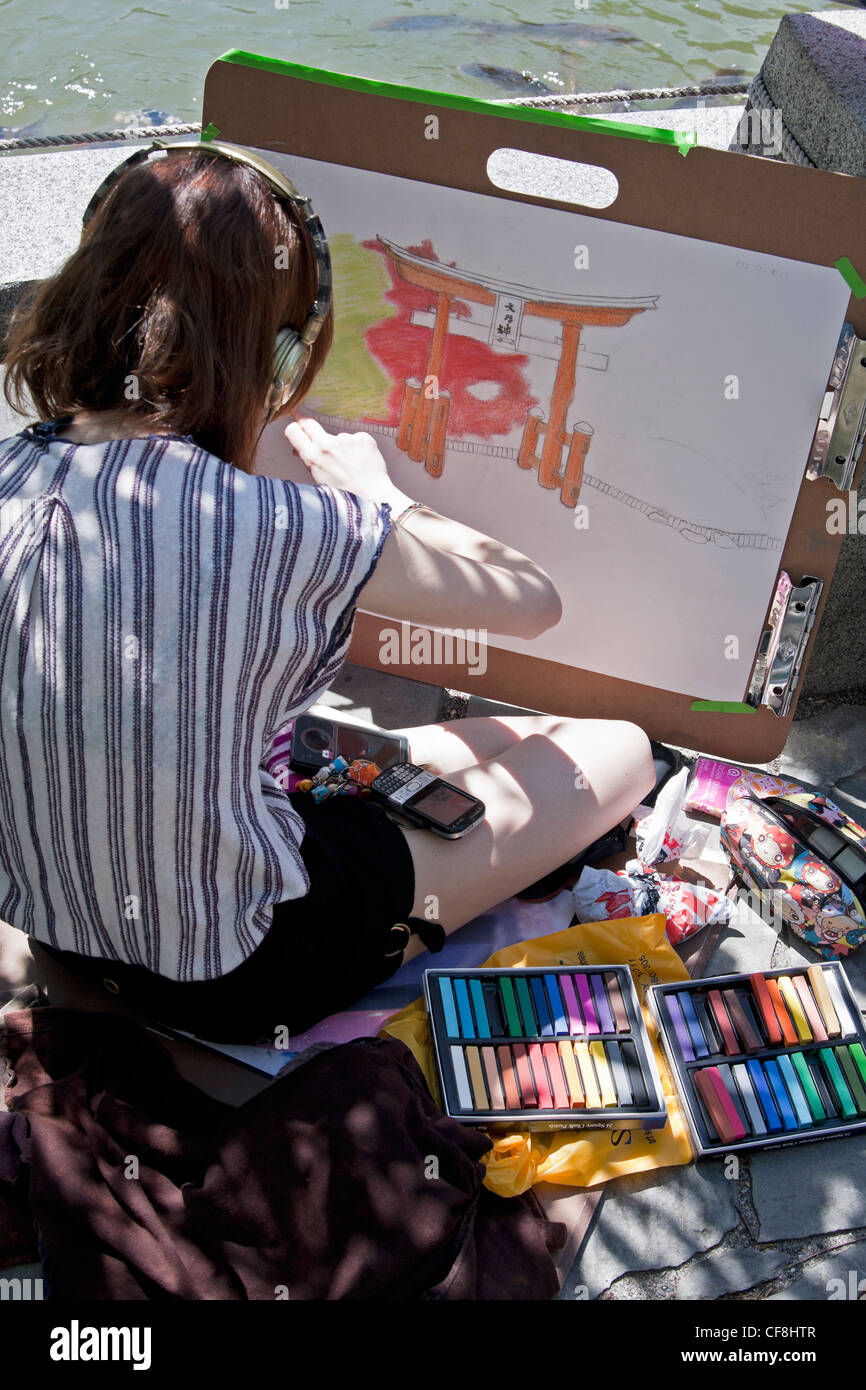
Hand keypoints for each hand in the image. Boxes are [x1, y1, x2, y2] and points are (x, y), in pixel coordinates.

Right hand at [284, 416, 409, 510]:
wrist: (374, 498)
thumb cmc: (346, 494)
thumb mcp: (319, 480)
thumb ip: (309, 461)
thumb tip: (299, 449)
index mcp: (313, 457)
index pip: (293, 431)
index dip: (295, 430)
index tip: (299, 431)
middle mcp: (327, 445)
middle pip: (310, 424)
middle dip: (310, 429)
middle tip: (319, 441)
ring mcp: (346, 439)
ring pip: (338, 438)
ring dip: (342, 447)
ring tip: (351, 467)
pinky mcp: (362, 438)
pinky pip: (356, 439)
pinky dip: (358, 449)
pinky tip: (363, 463)